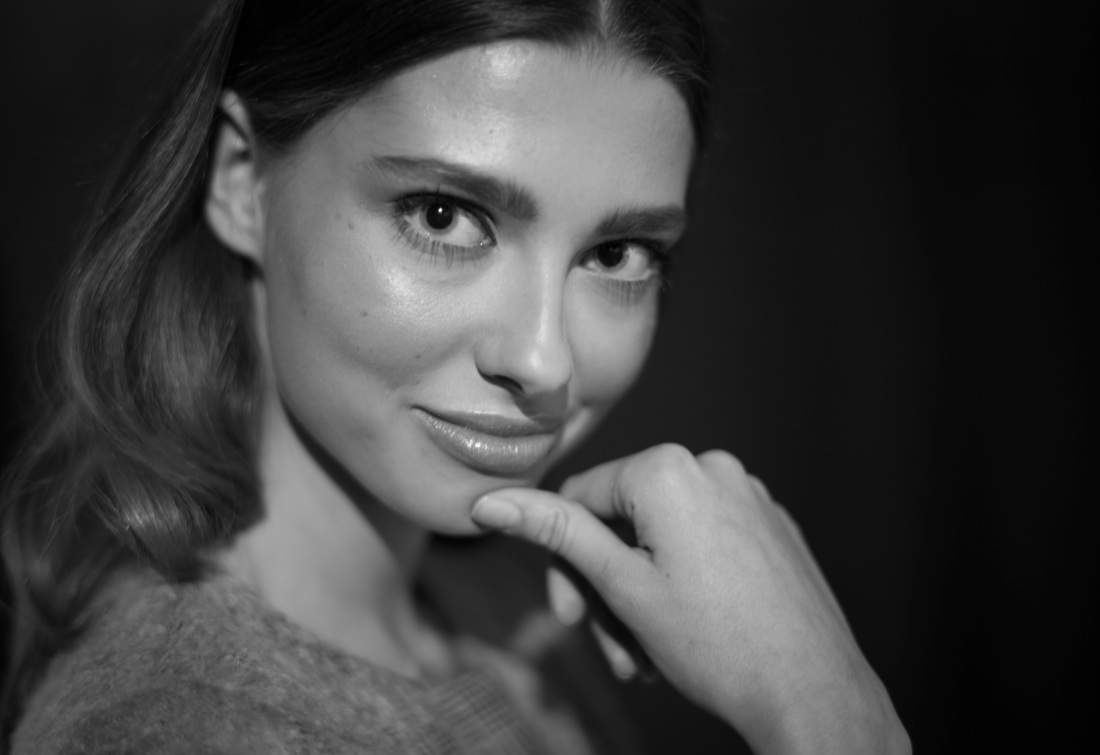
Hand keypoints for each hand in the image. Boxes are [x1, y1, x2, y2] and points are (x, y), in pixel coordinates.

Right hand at [471, 444, 909, 754]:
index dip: (564, 562)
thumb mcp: (620, 588)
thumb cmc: (716, 644)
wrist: (813, 692)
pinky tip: (689, 634)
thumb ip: (558, 534)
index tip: (569, 618)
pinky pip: (708, 542)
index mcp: (669, 470)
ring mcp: (750, 495)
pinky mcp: (773, 526)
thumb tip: (491, 503)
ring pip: (665, 538)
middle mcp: (714, 467)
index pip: (582, 497)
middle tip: (613, 650)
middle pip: (625, 521)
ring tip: (649, 657)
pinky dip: (686, 583)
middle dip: (608, 589)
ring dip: (643, 596)